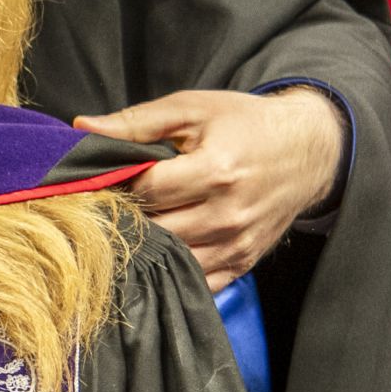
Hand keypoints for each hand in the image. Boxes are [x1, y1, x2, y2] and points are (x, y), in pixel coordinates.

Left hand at [71, 86, 342, 289]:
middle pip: (155, 231)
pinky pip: (197, 283)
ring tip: (132, 228)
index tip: (103, 182)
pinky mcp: (243, 264)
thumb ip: (137, 121)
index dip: (118, 187)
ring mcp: (237, 245)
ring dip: (146, 249)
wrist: (309, 151)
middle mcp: (228, 214)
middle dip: (127, 220)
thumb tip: (81, 126)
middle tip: (108, 208)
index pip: (146, 192)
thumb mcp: (194, 108)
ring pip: (171, 262)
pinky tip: (158, 253)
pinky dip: (172, 272)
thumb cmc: (246, 124)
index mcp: (216, 170)